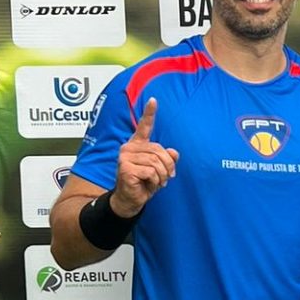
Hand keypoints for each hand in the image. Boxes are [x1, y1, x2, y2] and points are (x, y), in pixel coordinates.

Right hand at [112, 98, 178, 215]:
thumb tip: (174, 153)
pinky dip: (155, 181)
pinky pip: (151, 172)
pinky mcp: (125, 167)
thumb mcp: (160, 170)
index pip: (144, 126)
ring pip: (156, 162)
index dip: (149, 113)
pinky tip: (148, 184)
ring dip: (162, 176)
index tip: (153, 100)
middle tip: (166, 178)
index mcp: (137, 144)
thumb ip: (167, 159)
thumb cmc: (144, 183)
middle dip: (168, 167)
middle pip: (159, 151)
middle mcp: (129, 147)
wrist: (131, 199)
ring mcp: (125, 156)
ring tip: (157, 182)